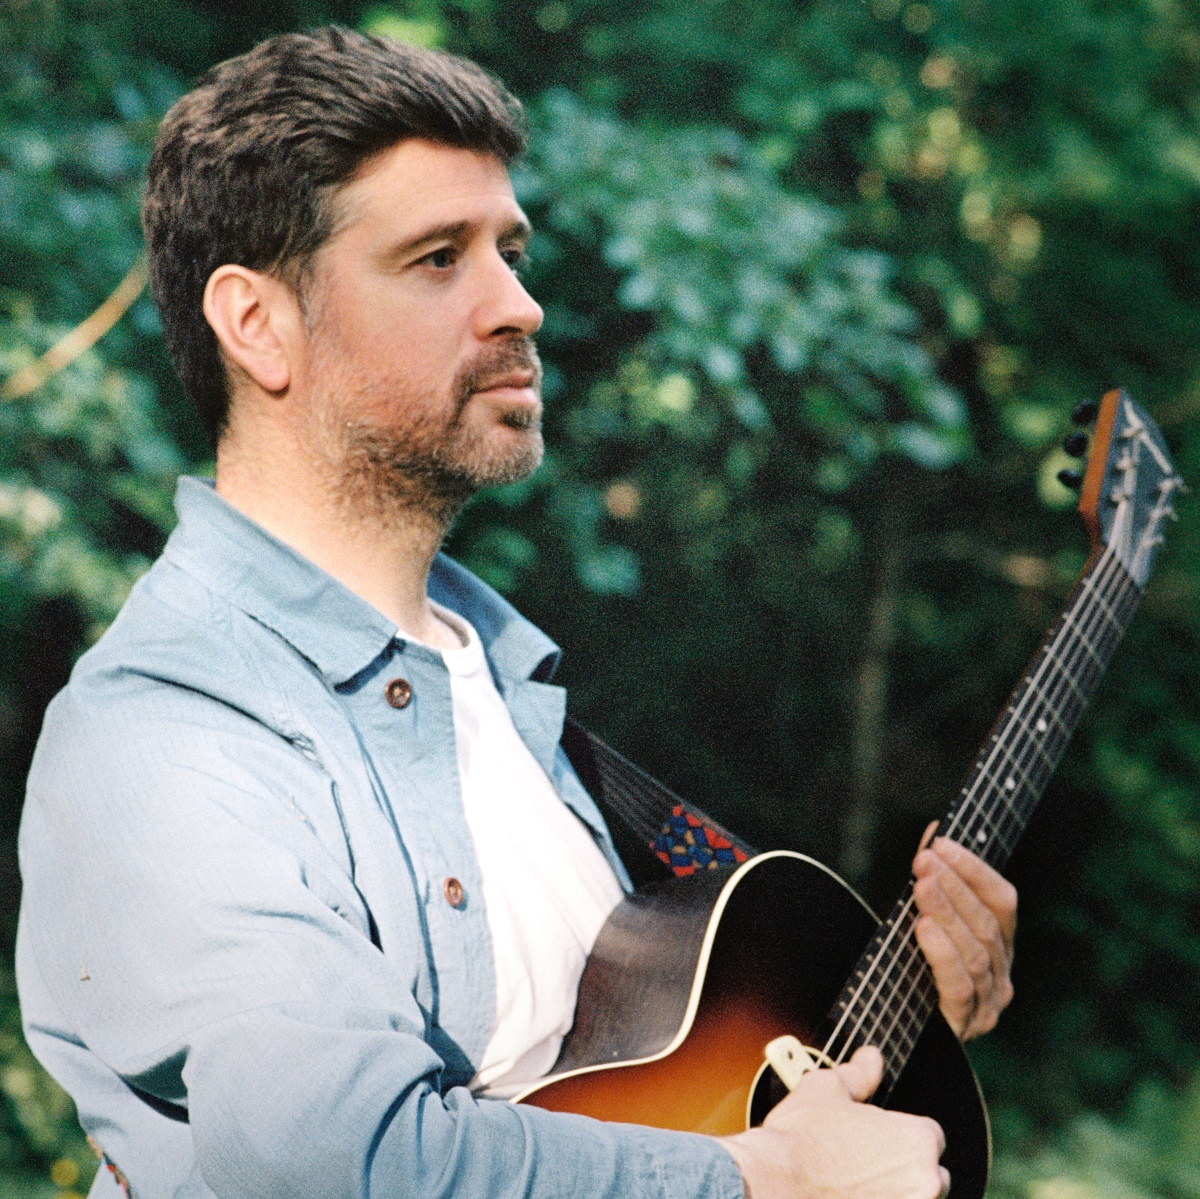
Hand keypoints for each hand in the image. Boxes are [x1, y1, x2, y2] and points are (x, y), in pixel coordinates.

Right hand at [717, 1046, 947, 1198]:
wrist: (773, 1185)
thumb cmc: (801, 1138)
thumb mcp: (826, 1089)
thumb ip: (859, 1073)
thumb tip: (872, 1057)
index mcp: (917, 1141)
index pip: (930, 1136)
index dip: (900, 1134)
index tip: (874, 1139)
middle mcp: (926, 1184)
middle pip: (929, 1174)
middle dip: (903, 1170)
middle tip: (862, 1163)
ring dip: (893, 1194)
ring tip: (854, 1186)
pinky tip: (847, 1197)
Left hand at [912, 824, 1016, 1039]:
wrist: (889, 1030)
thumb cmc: (909, 968)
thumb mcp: (921, 918)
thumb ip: (932, 878)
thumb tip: (936, 830)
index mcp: (999, 945)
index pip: (1002, 900)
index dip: (974, 869)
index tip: (942, 842)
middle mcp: (1001, 974)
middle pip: (986, 923)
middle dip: (954, 886)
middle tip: (923, 860)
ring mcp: (987, 1004)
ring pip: (975, 952)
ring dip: (947, 913)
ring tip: (922, 887)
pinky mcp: (964, 1027)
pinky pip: (959, 988)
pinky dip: (942, 954)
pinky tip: (924, 928)